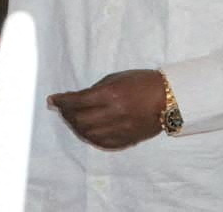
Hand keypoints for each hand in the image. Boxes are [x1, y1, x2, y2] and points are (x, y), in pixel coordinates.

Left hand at [48, 69, 165, 149]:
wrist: (169, 99)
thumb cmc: (142, 82)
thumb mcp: (117, 78)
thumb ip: (96, 89)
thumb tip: (76, 99)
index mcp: (111, 95)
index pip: (77, 101)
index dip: (62, 101)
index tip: (52, 100)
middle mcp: (114, 114)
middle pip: (80, 120)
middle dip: (67, 115)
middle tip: (62, 109)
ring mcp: (120, 130)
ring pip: (88, 134)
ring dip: (76, 127)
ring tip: (72, 119)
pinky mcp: (126, 140)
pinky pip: (102, 143)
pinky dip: (90, 138)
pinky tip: (85, 131)